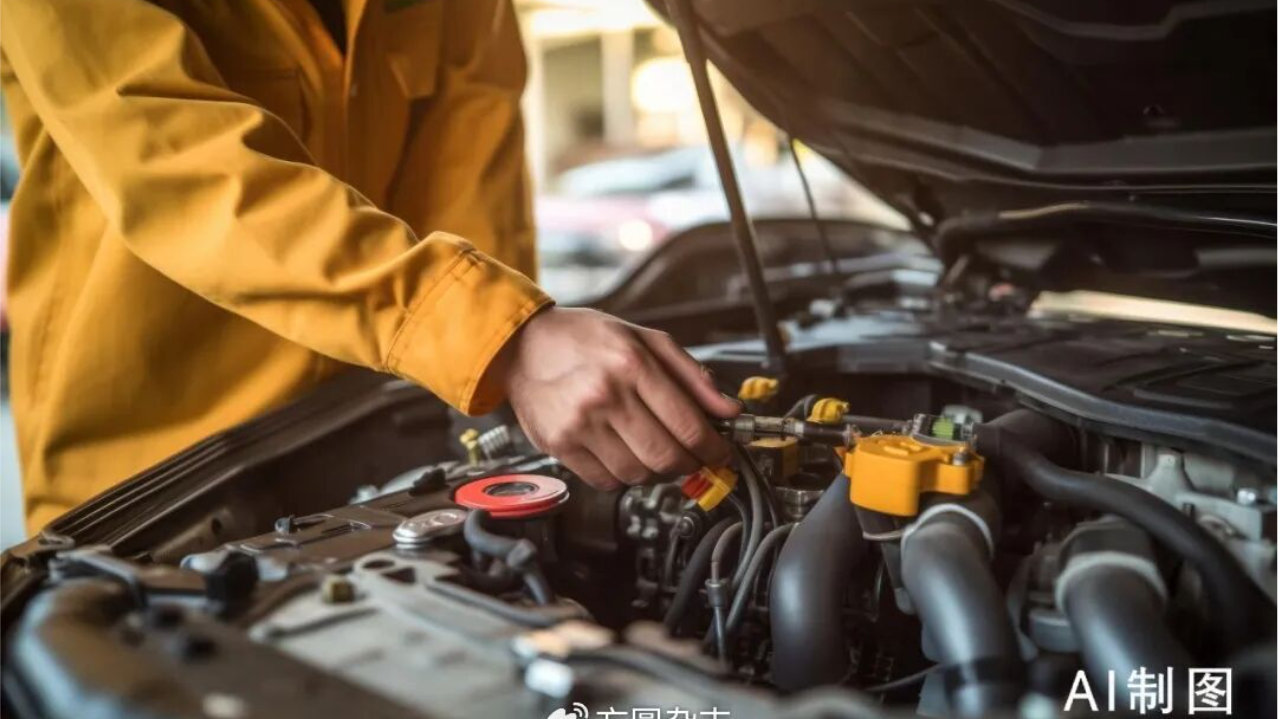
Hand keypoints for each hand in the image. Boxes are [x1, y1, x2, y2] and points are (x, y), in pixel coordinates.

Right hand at [492, 307, 740, 489]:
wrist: (522, 344)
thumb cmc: (584, 338)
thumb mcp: (645, 339)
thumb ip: (692, 375)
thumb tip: (729, 410)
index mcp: (632, 364)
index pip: (688, 425)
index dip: (713, 447)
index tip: (720, 452)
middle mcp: (605, 395)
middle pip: (666, 457)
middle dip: (691, 465)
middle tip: (694, 459)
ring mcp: (580, 424)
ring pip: (638, 474)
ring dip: (657, 473)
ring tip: (656, 453)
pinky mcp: (560, 444)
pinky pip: (606, 481)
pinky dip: (624, 476)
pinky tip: (625, 455)